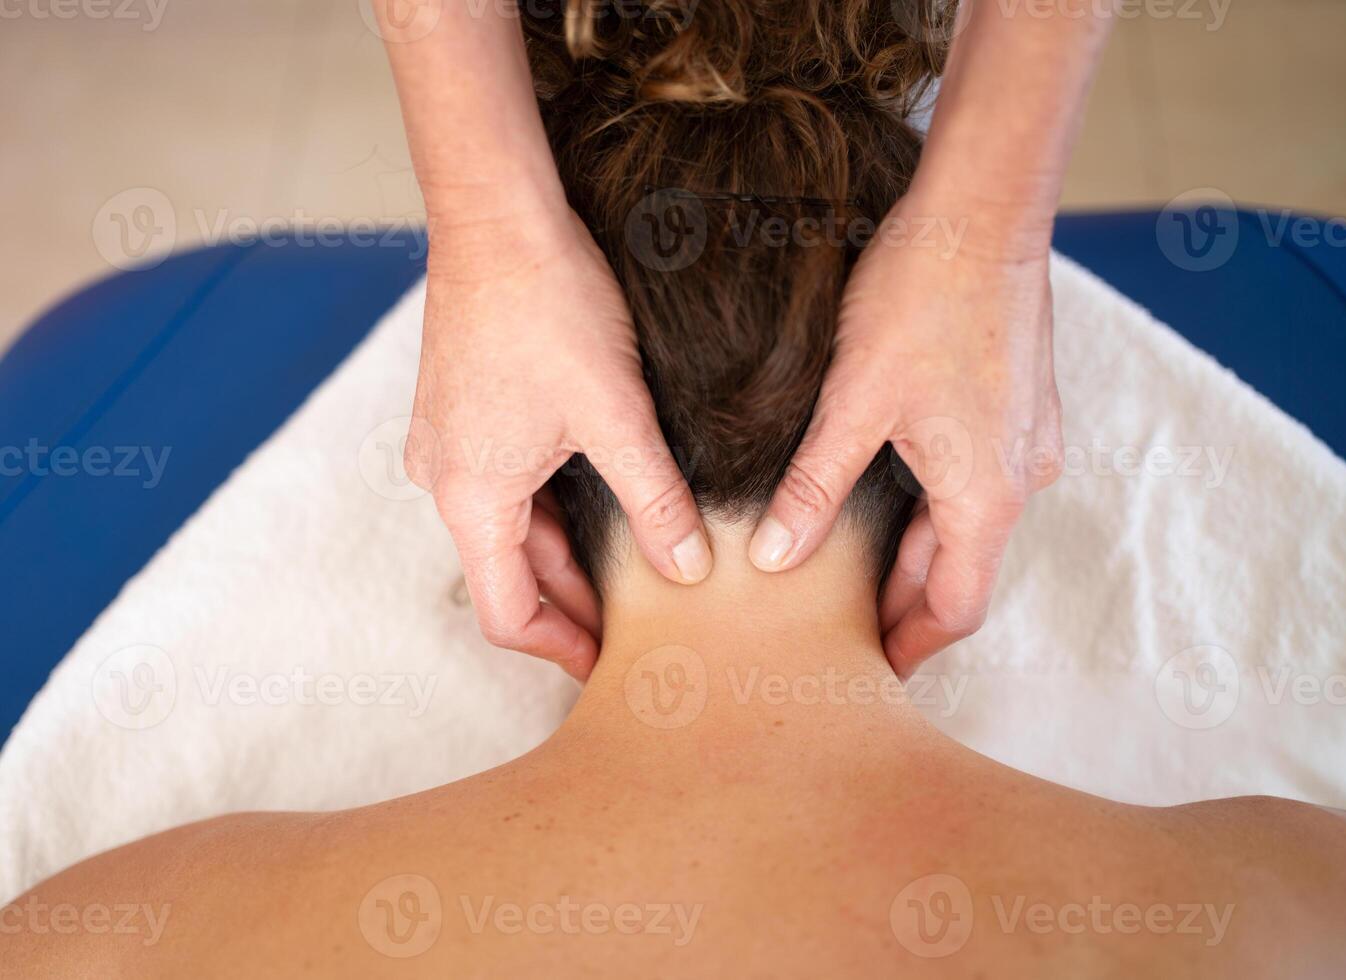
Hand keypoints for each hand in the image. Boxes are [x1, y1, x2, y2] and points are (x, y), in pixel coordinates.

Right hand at [406, 206, 710, 680]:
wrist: (498, 215)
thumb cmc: (549, 308)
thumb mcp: (615, 415)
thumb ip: (654, 501)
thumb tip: (689, 569)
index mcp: (471, 497)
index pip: (509, 613)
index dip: (564, 649)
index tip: (615, 667)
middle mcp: (446, 478)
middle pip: (513, 571)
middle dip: (576, 601)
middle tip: (645, 622)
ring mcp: (450, 441)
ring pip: (515, 525)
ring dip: (569, 551)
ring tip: (640, 566)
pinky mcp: (463, 408)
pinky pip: (509, 481)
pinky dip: (555, 505)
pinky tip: (609, 500)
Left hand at [749, 194, 1062, 676]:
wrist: (985, 209)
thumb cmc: (921, 300)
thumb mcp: (853, 405)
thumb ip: (813, 489)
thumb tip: (775, 559)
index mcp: (986, 496)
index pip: (955, 608)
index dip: (912, 646)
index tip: (872, 673)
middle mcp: (1020, 479)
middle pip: (962, 568)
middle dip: (906, 600)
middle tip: (846, 624)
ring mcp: (1027, 440)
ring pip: (968, 521)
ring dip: (919, 548)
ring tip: (855, 565)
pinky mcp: (1021, 404)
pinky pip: (978, 477)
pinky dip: (936, 502)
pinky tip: (888, 490)